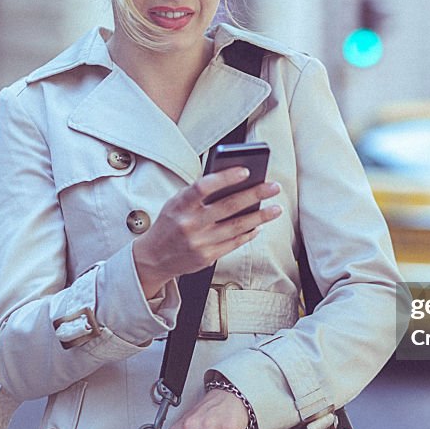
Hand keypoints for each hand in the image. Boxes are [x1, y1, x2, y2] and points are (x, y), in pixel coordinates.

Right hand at [132, 167, 281, 296]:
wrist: (153, 258)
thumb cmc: (169, 223)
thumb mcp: (175, 203)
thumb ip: (198, 193)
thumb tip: (233, 181)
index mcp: (180, 205)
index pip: (204, 187)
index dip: (226, 178)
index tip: (246, 171)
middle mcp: (190, 224)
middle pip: (228, 206)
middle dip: (255, 195)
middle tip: (273, 187)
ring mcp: (200, 242)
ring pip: (237, 226)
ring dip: (260, 217)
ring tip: (275, 209)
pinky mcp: (207, 257)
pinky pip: (234, 243)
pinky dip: (249, 233)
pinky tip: (259, 226)